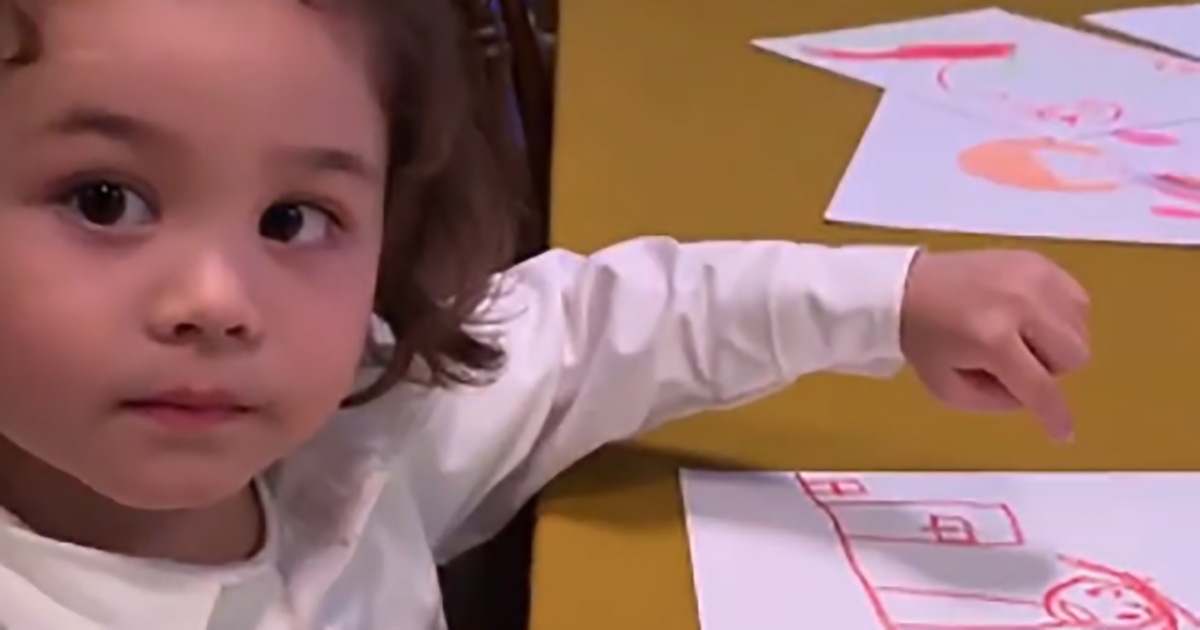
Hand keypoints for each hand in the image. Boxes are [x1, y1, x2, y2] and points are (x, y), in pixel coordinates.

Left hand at [899, 250, 1090, 441]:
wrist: (906, 285)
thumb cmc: (924, 339)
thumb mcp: (948, 388)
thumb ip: (996, 402)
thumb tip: (1035, 397)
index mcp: (992, 339)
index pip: (1040, 386)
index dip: (1054, 415)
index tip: (1063, 433)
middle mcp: (1021, 304)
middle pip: (1075, 355)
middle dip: (1050, 369)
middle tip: (1016, 362)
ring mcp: (1033, 276)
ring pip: (1081, 326)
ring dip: (1057, 342)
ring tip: (1020, 336)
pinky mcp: (1038, 260)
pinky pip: (1076, 298)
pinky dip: (1061, 315)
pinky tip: (1030, 316)